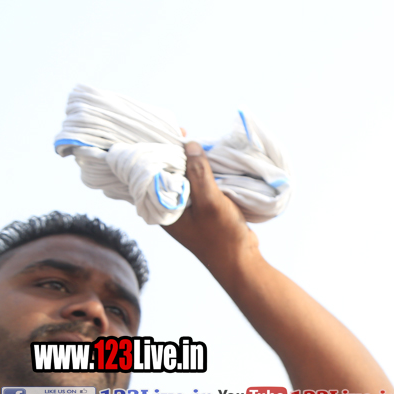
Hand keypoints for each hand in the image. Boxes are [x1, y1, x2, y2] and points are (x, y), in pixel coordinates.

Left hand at [164, 142, 258, 267]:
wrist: (240, 261)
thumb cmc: (221, 235)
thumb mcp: (210, 201)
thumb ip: (199, 173)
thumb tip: (189, 144)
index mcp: (163, 206)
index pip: (152, 171)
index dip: (158, 151)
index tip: (169, 133)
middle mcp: (170, 206)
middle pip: (167, 172)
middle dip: (175, 154)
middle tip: (185, 134)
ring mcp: (186, 208)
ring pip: (184, 177)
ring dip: (191, 163)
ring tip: (198, 144)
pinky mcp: (201, 208)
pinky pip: (198, 185)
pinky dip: (202, 173)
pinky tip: (209, 163)